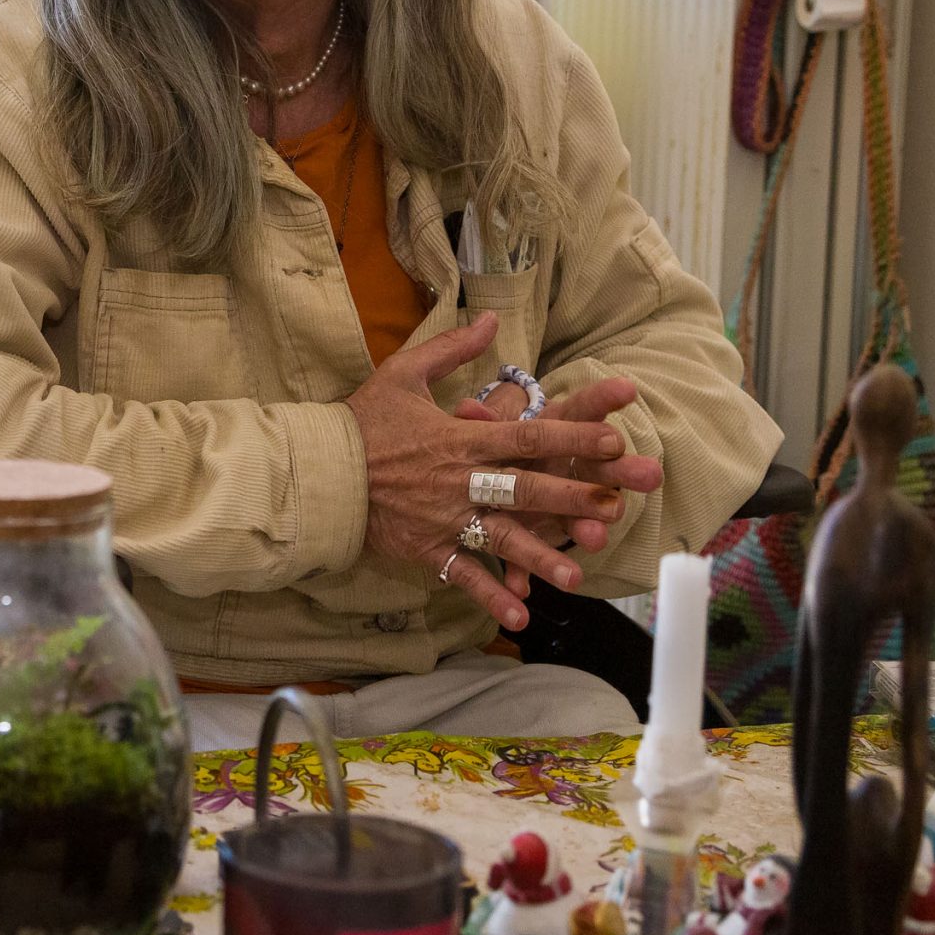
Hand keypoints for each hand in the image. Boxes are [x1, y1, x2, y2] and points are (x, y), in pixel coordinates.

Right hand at [345, 314, 658, 631]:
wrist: (317, 469)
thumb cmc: (363, 420)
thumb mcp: (404, 372)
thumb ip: (452, 348)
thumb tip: (491, 317)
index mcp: (460, 437)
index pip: (527, 435)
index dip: (572, 437)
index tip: (615, 440)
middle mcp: (459, 480)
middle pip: (526, 487)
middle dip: (574, 497)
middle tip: (617, 507)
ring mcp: (443, 518)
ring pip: (501, 538)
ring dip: (540, 557)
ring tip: (578, 577)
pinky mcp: (425, 548)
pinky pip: (462, 574)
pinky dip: (489, 596)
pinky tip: (520, 616)